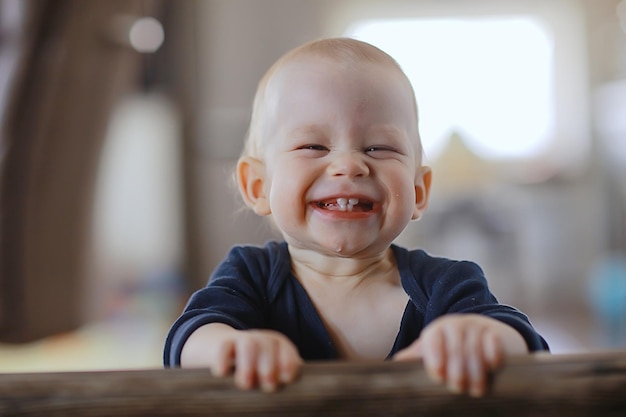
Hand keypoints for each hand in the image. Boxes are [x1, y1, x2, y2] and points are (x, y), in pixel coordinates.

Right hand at [180, 323, 302, 391]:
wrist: (225, 350)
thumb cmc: (257, 371)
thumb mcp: (271, 374)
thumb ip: (281, 382)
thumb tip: (291, 401)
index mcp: (279, 347)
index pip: (287, 351)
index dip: (289, 363)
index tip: (287, 378)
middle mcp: (262, 340)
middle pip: (269, 345)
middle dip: (270, 365)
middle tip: (268, 385)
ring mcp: (242, 340)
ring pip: (248, 345)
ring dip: (248, 363)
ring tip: (246, 384)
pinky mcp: (222, 344)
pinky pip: (223, 347)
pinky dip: (222, 359)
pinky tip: (222, 373)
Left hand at [392, 314, 526, 396]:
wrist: (483, 330)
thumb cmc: (451, 346)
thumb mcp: (433, 348)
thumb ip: (417, 356)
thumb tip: (394, 363)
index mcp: (436, 330)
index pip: (432, 341)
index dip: (434, 359)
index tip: (438, 377)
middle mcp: (455, 325)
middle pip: (455, 350)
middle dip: (457, 373)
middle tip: (459, 388)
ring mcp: (476, 327)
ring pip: (475, 351)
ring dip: (477, 373)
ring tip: (476, 390)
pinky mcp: (495, 332)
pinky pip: (493, 344)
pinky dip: (493, 356)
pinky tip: (492, 368)